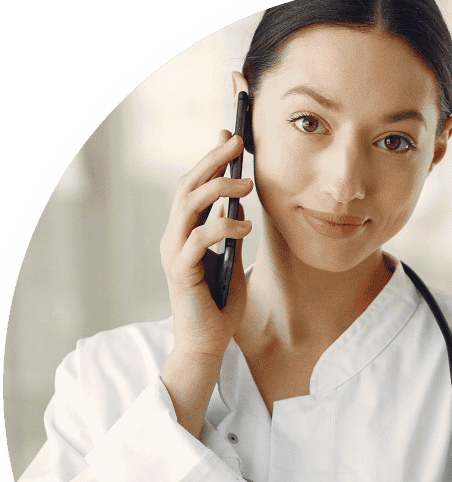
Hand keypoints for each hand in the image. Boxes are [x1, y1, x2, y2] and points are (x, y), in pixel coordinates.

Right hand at [159, 131, 253, 436]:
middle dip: (213, 160)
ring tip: (248, 184)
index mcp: (185, 233)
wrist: (208, 346)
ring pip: (188, 206)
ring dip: (218, 188)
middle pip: (187, 187)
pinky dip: (222, 226)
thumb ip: (232, 235)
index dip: (210, 159)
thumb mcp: (233, 263)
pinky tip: (245, 224)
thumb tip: (241, 205)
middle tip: (238, 143)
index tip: (230, 135)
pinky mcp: (181, 272)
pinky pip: (198, 239)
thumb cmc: (221, 307)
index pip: (194, 187)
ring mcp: (174, 253)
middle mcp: (174, 238)